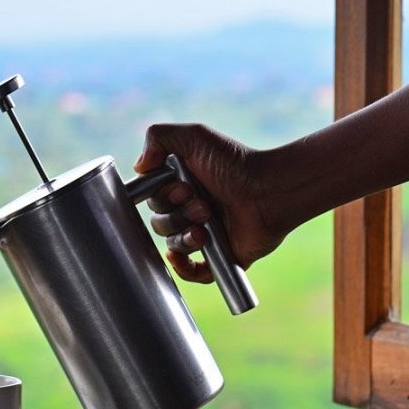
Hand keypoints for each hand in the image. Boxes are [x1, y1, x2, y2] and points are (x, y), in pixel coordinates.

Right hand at [135, 123, 284, 283]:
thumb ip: (158, 137)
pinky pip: (191, 272)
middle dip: (177, 214)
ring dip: (184, 235)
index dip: (160, 197)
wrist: (269, 190)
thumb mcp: (194, 136)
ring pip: (172, 245)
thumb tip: (139, 167)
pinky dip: (183, 267)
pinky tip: (180, 256)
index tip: (181, 188)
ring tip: (207, 221)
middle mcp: (189, 211)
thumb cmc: (236, 163)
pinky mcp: (219, 256)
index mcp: (181, 188)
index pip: (151, 200)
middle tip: (202, 204)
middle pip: (159, 224)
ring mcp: (203, 235)